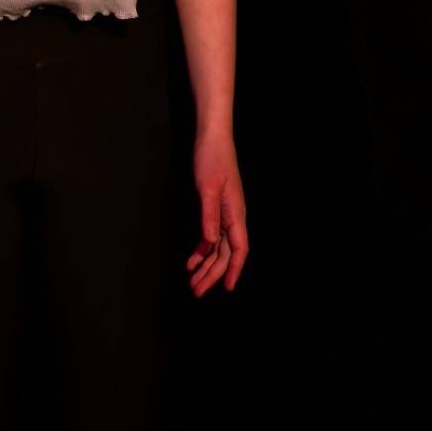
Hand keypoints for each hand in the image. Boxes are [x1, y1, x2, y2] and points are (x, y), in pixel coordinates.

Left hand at [186, 130, 248, 296]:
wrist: (212, 139)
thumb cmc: (212, 160)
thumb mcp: (208, 189)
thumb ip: (209, 217)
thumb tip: (210, 244)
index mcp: (236, 213)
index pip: (239, 248)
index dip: (235, 269)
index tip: (227, 288)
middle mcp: (234, 216)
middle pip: (227, 252)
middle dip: (213, 273)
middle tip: (196, 291)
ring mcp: (226, 213)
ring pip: (218, 247)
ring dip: (206, 265)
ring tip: (192, 282)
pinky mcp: (216, 208)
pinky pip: (211, 236)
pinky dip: (202, 250)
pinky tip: (191, 261)